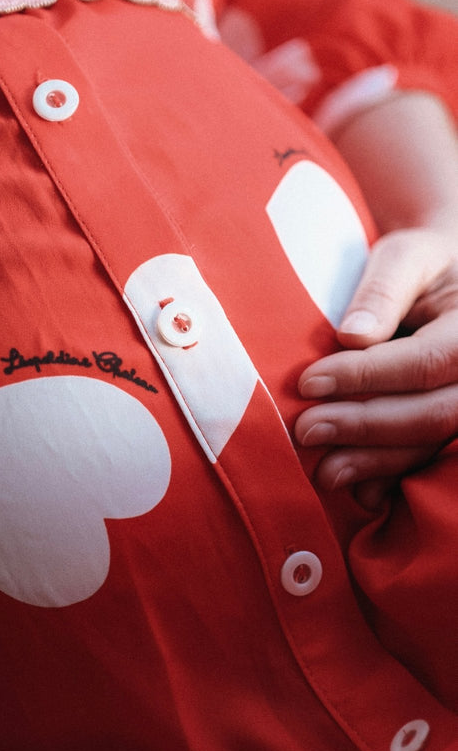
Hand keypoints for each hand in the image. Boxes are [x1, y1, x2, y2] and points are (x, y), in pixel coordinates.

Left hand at [294, 228, 457, 506]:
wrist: (447, 279)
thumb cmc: (422, 263)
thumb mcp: (405, 256)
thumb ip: (383, 290)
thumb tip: (352, 337)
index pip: (424, 362)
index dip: (365, 376)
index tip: (309, 382)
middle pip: (432, 413)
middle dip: (364, 426)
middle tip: (305, 430)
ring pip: (431, 444)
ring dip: (375, 464)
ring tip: (323, 471)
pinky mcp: (451, 428)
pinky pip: (430, 462)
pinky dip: (394, 480)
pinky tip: (360, 494)